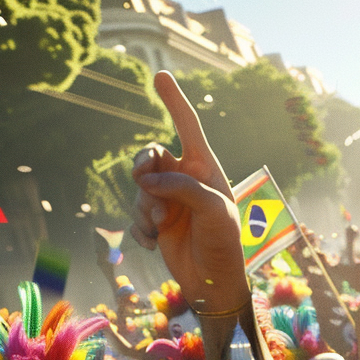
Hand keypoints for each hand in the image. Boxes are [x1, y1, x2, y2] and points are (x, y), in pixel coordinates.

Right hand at [132, 72, 246, 313]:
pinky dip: (139, 229)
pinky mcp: (155, 223)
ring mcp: (168, 201)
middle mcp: (184, 179)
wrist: (214, 283)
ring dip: (143, 208)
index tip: (159, 76)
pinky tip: (153, 244)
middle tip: (142, 180)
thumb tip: (146, 180)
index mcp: (204, 168)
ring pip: (138, 189)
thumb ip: (183, 188)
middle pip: (150, 156)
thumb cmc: (225, 244)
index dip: (174, 101)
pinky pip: (134, 215)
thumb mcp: (214, 211)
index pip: (188, 127)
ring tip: (159, 228)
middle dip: (142, 166)